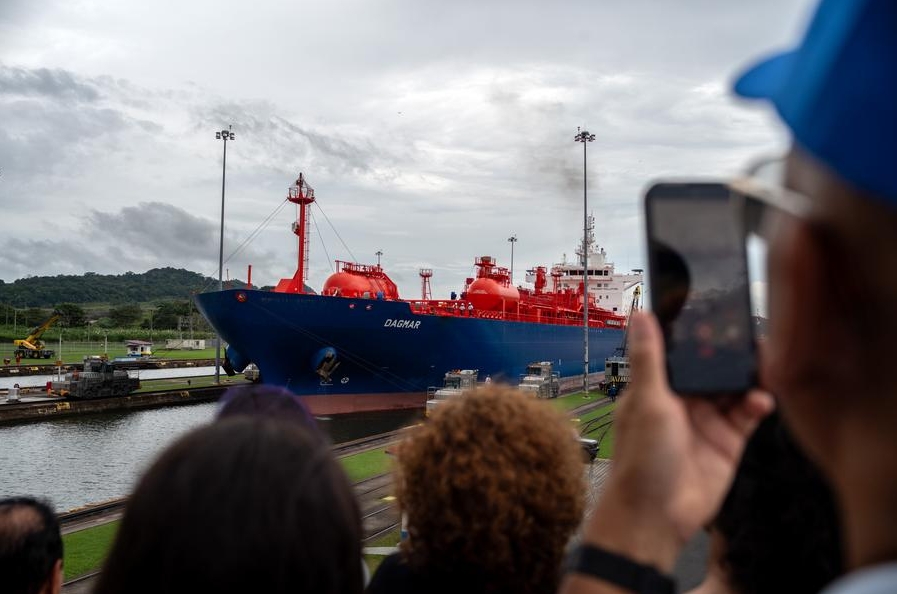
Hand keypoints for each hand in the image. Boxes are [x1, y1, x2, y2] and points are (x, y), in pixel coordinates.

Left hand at [577, 313, 773, 572]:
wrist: (657, 515)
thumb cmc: (640, 459)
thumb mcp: (646, 401)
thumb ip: (648, 358)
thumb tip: (640, 314)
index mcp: (657, 386)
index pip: (681, 350)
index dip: (698, 333)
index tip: (717, 310)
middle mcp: (683, 399)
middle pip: (712, 366)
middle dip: (730, 351)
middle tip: (751, 333)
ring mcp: (707, 419)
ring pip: (734, 386)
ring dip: (748, 374)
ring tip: (766, 361)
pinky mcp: (728, 440)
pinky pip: (748, 413)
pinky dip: (757, 402)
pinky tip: (761, 398)